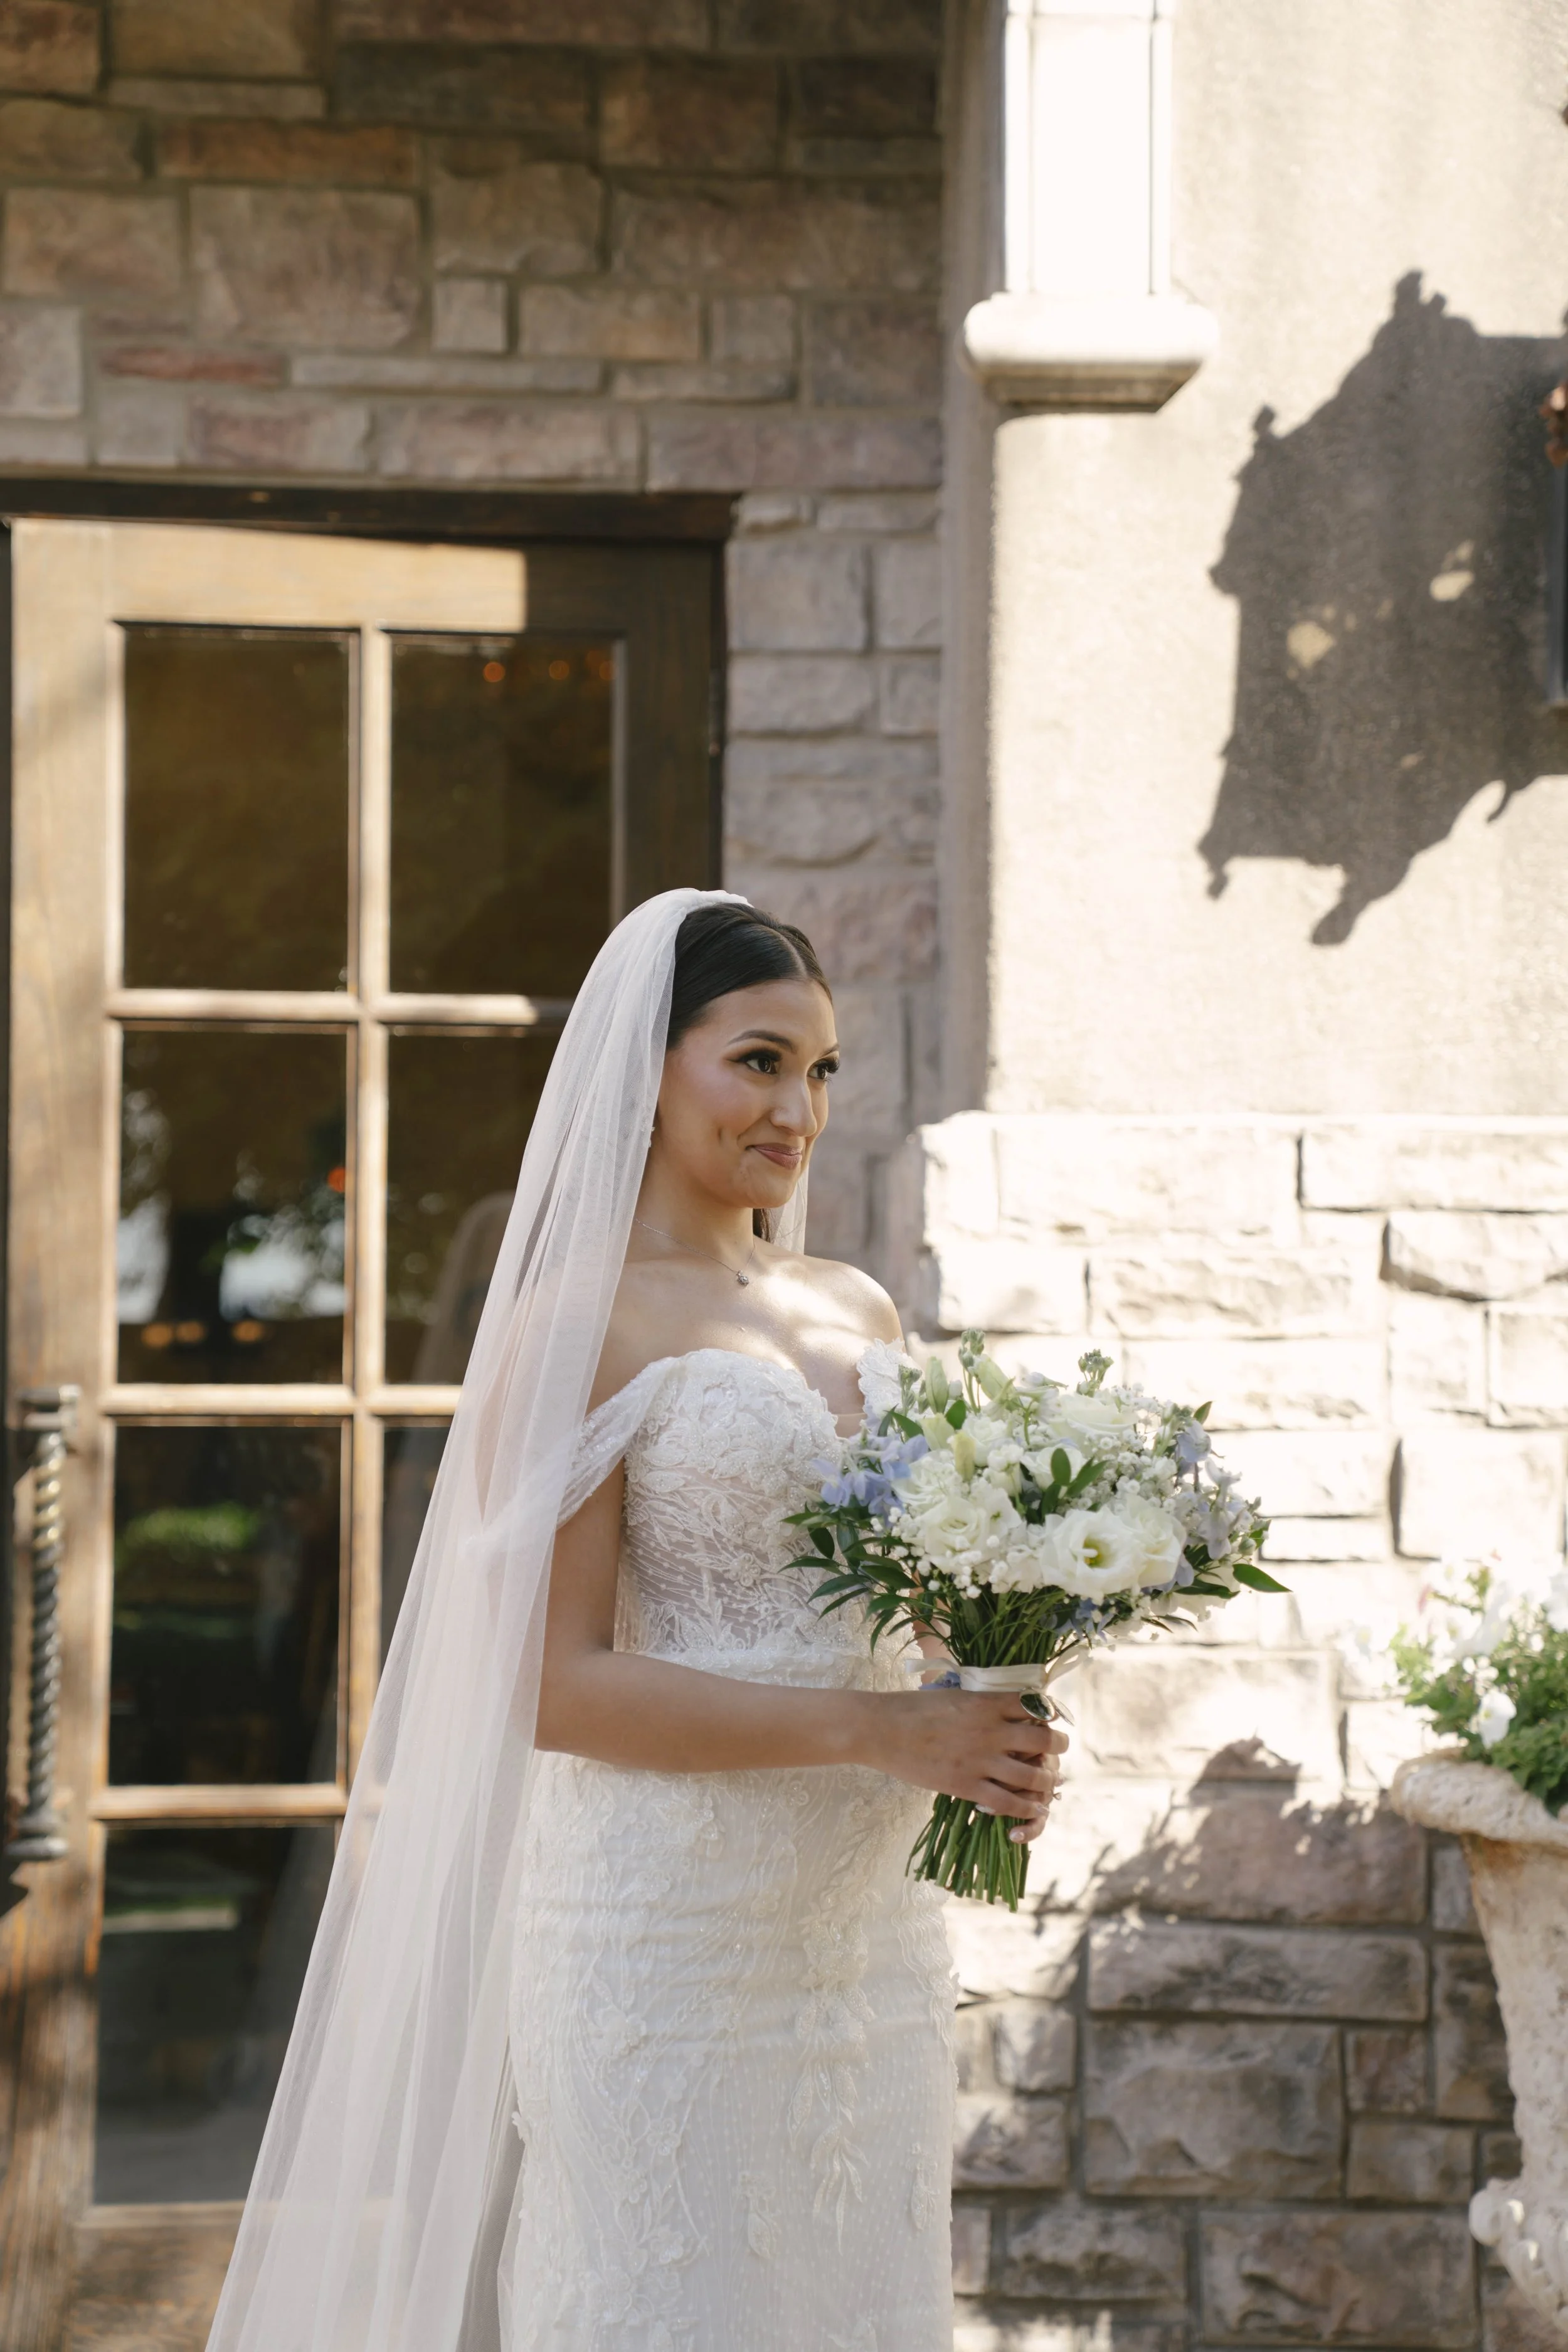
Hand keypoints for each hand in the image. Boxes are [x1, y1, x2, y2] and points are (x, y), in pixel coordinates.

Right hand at [858, 1689, 1067, 1840]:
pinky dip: (1025, 1808)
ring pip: (1031, 1775)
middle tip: (1059, 1749)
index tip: (1051, 1718)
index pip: (1035, 1706)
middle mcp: (991, 1730)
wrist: (882, 1729)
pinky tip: (1033, 1809)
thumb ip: (979, 1702)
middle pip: (1043, 1740)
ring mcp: (980, 1760)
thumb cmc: (912, 1707)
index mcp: (987, 1703)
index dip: (1048, 1713)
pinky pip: (1007, 1801)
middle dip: (1058, 1746)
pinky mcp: (966, 1785)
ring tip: (1051, 1784)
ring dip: (1046, 1781)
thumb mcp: (952, 1694)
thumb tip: (998, 1706)